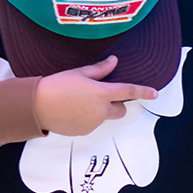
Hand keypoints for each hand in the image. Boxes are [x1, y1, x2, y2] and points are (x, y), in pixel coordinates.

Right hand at [34, 55, 158, 135]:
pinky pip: (92, 124)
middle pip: (120, 110)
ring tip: (77, 101)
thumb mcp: (79, 73)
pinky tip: (72, 110)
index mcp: (101, 93)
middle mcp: (100, 110)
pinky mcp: (84, 131)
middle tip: (100, 95)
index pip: (128, 91)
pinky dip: (87, 117)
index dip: (143, 91)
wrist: (37, 106)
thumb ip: (100, 70)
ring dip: (99, 110)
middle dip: (116, 104)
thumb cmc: (56, 86)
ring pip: (104, 116)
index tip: (154, 93)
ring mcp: (93, 123)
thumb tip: (114, 61)